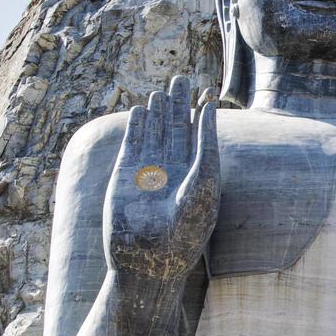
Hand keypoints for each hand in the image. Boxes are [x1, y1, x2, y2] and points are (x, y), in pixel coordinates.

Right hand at [105, 76, 218, 281]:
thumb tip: (209, 108)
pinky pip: (133, 144)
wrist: (150, 258)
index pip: (200, 136)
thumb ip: (206, 145)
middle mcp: (174, 171)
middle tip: (182, 77)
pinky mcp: (125, 175)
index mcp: (198, 174)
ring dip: (158, 112)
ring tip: (161, 90)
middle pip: (176, 129)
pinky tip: (142, 109)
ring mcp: (149, 172)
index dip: (202, 113)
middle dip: (178, 104)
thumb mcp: (204, 183)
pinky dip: (137, 127)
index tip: (206, 91)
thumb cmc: (185, 228)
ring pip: (154, 133)